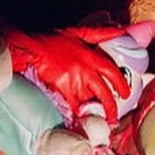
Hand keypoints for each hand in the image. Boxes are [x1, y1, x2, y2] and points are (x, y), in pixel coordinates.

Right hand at [3, 24, 130, 123]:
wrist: (28, 48)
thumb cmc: (51, 41)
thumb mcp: (78, 33)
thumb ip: (101, 33)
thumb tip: (121, 30)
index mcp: (90, 57)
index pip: (112, 72)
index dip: (121, 85)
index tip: (126, 95)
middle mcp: (85, 71)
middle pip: (104, 94)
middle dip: (111, 108)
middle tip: (113, 118)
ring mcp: (73, 82)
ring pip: (89, 103)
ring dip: (93, 113)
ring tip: (97, 123)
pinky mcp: (60, 91)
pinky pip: (72, 108)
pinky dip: (76, 116)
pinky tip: (79, 122)